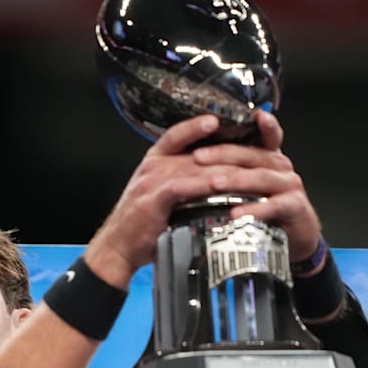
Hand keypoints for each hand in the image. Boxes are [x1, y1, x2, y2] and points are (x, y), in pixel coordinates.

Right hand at [84, 112, 322, 287]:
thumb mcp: (160, 196)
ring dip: (222, 167)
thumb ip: (181, 184)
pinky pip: (183, 186)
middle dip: (225, 151)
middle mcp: (153, 167)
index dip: (195, 126)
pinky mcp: (154, 199)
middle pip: (196, 152)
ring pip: (194, 167)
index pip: (176, 135)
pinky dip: (203, 184)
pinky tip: (221, 184)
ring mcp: (152, 181)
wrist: (116, 247)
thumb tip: (210, 180)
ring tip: (247, 166)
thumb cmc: (142, 225)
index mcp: (154, 162)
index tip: (215, 120)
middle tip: (250, 150)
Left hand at [199, 110, 322, 261]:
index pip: (264, 134)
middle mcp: (280, 166)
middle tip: (197, 157)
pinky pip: (272, 205)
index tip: (255, 115)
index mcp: (268, 156)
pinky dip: (253, 210)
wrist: (295, 234)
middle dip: (222, 154)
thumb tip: (195, 156)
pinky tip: (236, 213)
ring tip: (213, 183)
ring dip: (235, 180)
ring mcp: (289, 185)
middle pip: (251, 155)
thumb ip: (232, 167)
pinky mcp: (294, 206)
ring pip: (260, 177)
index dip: (262, 124)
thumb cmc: (268, 205)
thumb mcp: (250, 182)